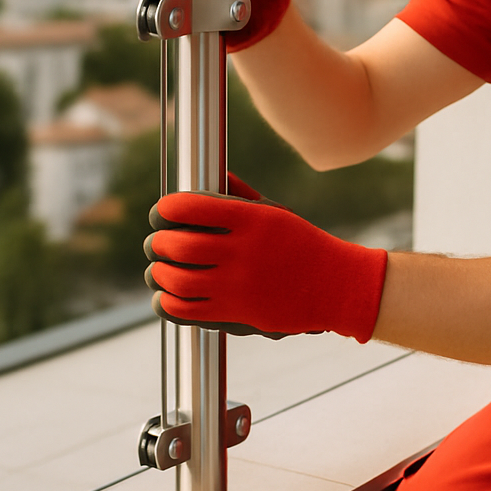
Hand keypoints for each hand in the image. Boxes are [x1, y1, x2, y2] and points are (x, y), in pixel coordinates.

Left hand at [144, 189, 386, 341]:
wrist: (336, 285)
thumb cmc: (303, 245)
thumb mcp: (276, 213)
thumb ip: (239, 196)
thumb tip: (212, 176)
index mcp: (251, 219)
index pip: (190, 207)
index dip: (165, 210)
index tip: (160, 214)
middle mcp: (243, 251)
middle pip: (179, 246)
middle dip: (157, 244)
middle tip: (155, 244)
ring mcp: (239, 285)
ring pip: (177, 280)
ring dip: (158, 274)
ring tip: (157, 270)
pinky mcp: (237, 314)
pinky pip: (187, 311)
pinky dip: (167, 303)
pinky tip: (165, 297)